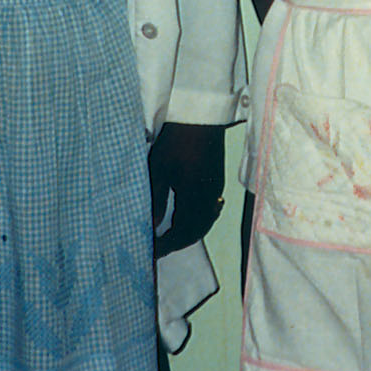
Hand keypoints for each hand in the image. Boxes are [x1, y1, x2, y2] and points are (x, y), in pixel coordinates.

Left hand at [147, 121, 225, 256]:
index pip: (182, 232)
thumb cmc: (177, 141)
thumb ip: (156, 200)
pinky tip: (188, 220)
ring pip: (205, 223)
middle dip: (178, 243)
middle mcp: (209, 199)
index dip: (166, 245)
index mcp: (194, 198)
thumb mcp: (159, 171)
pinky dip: (198, 222)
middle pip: (196, 231)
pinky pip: (210, 212)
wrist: (200, 119)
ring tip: (171, 238)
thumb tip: (152, 226)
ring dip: (189, 234)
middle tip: (159, 248)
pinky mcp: (217, 182)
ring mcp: (216, 190)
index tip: (152, 251)